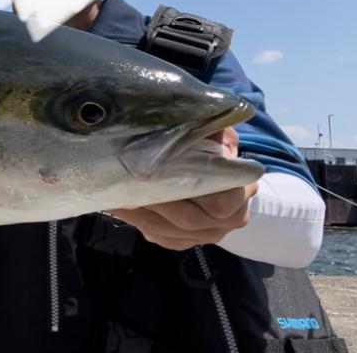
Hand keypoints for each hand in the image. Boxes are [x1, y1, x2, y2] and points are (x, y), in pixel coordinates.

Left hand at [109, 127, 258, 250]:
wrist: (226, 182)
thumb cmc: (220, 153)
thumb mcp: (220, 136)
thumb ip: (211, 130)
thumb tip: (192, 114)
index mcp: (241, 193)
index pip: (219, 200)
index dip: (188, 187)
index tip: (158, 172)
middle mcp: (228, 220)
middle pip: (187, 218)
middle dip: (154, 201)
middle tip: (126, 184)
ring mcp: (207, 235)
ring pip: (168, 231)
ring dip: (139, 214)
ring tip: (116, 195)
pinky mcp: (186, 242)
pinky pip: (159, 237)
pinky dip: (137, 222)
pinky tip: (120, 206)